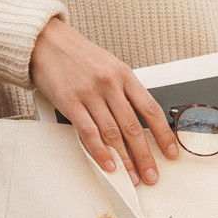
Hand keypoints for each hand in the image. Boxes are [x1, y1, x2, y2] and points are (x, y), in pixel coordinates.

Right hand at [29, 16, 177, 184]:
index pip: (151, 109)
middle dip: (145, 156)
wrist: (46, 41)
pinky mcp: (70, 102)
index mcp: (124, 75)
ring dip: (125, 159)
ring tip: (132, 176)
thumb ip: (125, 91)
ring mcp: (89, 93)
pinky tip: (108, 164)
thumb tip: (141, 121)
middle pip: (133, 127)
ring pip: (113, 133)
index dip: (163, 134)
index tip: (171, 152)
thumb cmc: (78, 55)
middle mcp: (109, 84)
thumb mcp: (110, 66)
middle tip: (152, 174)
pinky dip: (100, 152)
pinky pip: (88, 132)